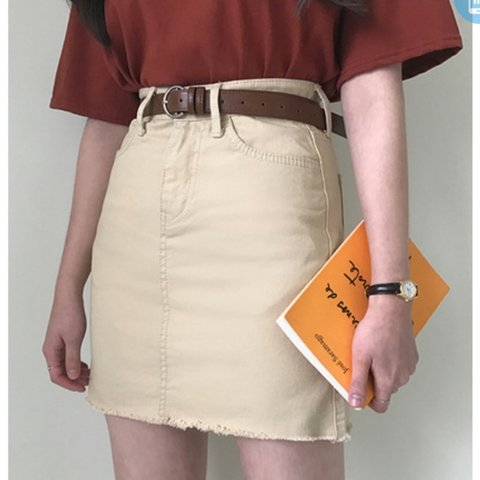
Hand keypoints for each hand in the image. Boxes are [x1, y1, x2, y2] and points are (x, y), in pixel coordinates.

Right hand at [42, 292, 89, 391]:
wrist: (69, 297)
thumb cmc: (69, 315)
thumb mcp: (73, 339)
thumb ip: (73, 359)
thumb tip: (73, 376)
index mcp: (51, 351)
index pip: (57, 375)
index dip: (69, 384)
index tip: (82, 388)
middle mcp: (52, 350)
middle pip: (60, 372)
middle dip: (74, 379)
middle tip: (88, 382)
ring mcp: (57, 344)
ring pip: (65, 364)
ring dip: (76, 372)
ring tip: (89, 375)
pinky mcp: (64, 339)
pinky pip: (68, 356)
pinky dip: (76, 363)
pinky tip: (85, 365)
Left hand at [348, 294, 418, 412]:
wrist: (391, 309)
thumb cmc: (375, 330)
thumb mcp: (360, 357)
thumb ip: (358, 382)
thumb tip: (356, 402)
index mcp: (389, 380)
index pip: (382, 405)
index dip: (369, 401)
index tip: (360, 391)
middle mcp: (402, 376)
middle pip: (386, 390)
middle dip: (374, 381)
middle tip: (362, 362)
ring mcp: (409, 365)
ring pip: (393, 377)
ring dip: (383, 370)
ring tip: (372, 352)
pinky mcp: (412, 354)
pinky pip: (400, 364)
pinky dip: (391, 360)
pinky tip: (382, 346)